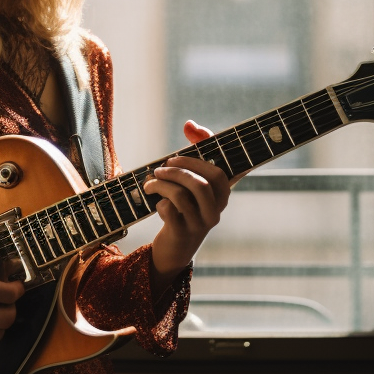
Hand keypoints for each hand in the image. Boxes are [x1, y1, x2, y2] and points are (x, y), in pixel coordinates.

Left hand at [143, 120, 230, 285]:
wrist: (175, 248)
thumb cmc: (184, 208)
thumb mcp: (190, 182)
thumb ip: (193, 152)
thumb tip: (190, 124)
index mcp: (222, 194)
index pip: (222, 171)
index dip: (209, 151)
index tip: (190, 136)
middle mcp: (216, 210)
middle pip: (202, 183)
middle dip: (177, 169)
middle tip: (162, 167)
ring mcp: (201, 224)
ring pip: (182, 196)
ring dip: (161, 184)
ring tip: (151, 183)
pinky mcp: (182, 235)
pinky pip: (169, 211)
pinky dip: (159, 202)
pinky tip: (157, 204)